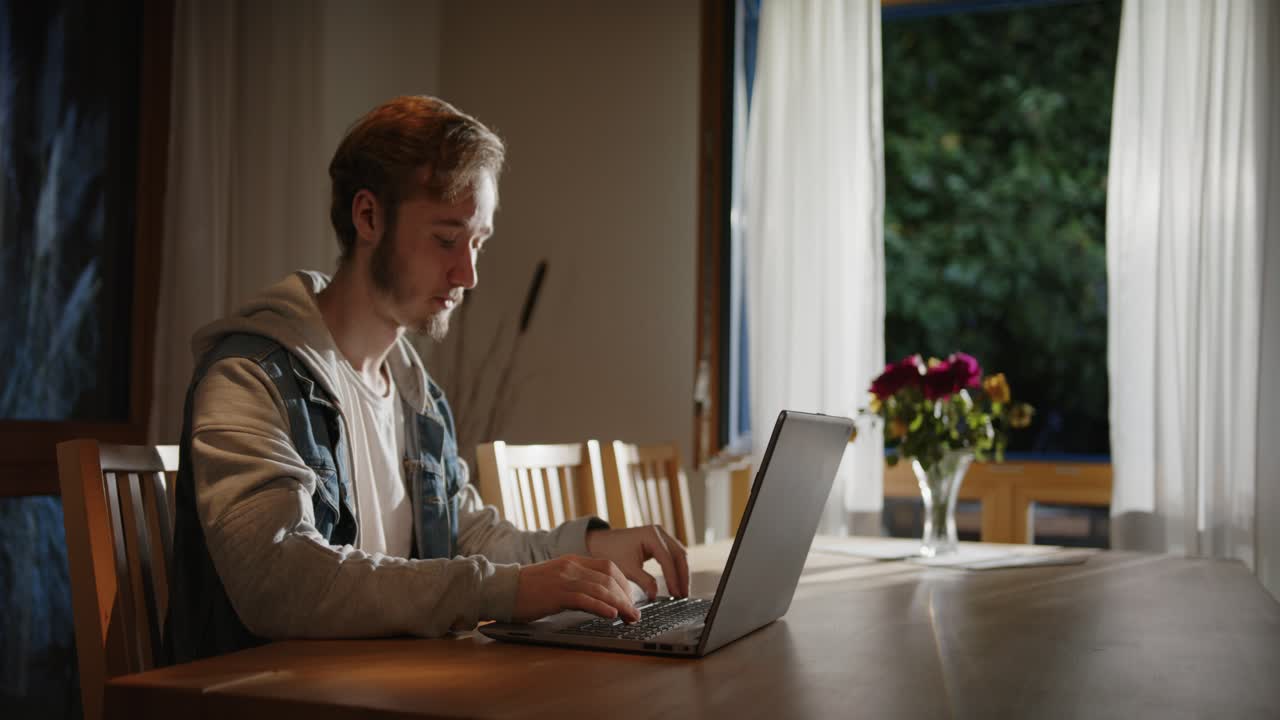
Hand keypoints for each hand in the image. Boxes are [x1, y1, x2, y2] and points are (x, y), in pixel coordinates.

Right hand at [512, 555, 639, 622]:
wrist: (501, 588)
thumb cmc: (528, 589)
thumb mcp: (556, 578)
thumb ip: (575, 582)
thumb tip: (598, 596)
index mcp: (573, 561)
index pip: (608, 567)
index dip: (624, 583)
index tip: (631, 599)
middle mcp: (571, 567)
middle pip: (609, 578)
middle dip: (626, 596)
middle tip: (635, 612)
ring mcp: (563, 579)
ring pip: (601, 589)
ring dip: (620, 604)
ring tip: (630, 617)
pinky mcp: (556, 594)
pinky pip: (584, 599)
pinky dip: (601, 607)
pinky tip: (611, 615)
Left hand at [585, 525, 689, 599]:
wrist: (600, 543)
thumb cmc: (611, 552)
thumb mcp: (627, 569)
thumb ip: (644, 582)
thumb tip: (656, 595)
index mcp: (651, 535)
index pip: (667, 559)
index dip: (673, 578)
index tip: (676, 594)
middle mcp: (659, 532)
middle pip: (679, 555)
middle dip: (682, 576)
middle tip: (684, 595)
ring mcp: (661, 536)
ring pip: (679, 555)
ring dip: (682, 573)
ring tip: (683, 592)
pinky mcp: (660, 542)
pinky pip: (674, 556)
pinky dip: (677, 569)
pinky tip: (677, 583)